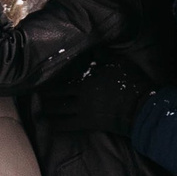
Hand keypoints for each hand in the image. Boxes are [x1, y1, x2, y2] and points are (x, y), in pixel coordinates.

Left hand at [36, 59, 154, 136]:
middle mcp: (81, 94)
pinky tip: (50, 125)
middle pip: (58, 94)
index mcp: (87, 79)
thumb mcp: (119, 64)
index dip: (53, 80)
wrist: (140, 107)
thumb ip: (104, 58)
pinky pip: (68, 125)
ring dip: (48, 110)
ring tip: (39, 110)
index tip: (43, 79)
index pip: (65, 79)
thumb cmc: (132, 83)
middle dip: (46, 95)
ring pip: (60, 109)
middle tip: (36, 95)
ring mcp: (83, 110)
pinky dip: (57, 125)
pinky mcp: (88, 123)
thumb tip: (94, 50)